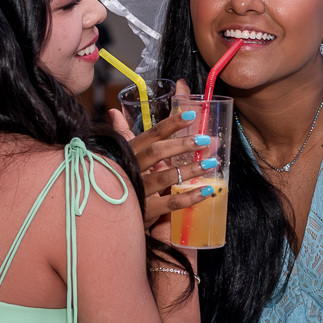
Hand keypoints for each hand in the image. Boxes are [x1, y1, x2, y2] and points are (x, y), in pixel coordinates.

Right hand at [107, 81, 216, 228]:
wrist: (111, 211)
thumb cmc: (122, 178)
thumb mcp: (123, 156)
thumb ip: (124, 134)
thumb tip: (115, 111)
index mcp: (130, 152)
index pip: (152, 135)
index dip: (171, 124)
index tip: (191, 115)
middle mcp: (132, 168)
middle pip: (157, 152)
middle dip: (183, 145)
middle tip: (205, 141)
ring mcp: (138, 189)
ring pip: (166, 176)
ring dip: (191, 170)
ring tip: (211, 164)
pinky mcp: (146, 209)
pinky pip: (171, 202)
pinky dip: (190, 197)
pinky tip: (206, 191)